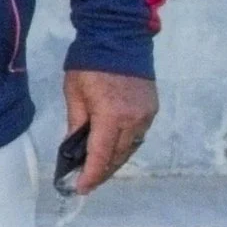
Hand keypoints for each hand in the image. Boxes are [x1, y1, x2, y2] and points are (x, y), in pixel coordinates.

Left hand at [62, 68, 158, 193]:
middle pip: (118, 156)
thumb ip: (76, 124)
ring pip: (131, 148)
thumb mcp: (74, 95)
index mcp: (111, 116)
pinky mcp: (152, 109)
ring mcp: (147, 114)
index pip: (101, 155)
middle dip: (102, 172)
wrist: (119, 37)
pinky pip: (138, 135)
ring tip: (98, 170)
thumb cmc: (89, 64)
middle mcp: (134, 119)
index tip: (80, 188)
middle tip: (86, 183)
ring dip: (114, 161)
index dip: (91, 175)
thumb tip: (73, 148)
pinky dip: (125, 146)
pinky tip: (112, 150)